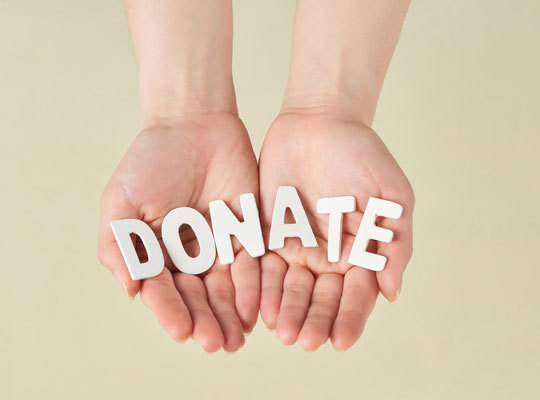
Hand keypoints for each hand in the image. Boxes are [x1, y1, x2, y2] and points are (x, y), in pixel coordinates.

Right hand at [98, 113, 258, 351]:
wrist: (194, 124)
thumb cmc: (151, 160)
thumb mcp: (122, 201)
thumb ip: (119, 246)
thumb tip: (130, 291)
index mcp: (154, 254)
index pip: (162, 290)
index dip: (170, 311)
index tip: (180, 331)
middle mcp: (186, 257)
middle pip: (196, 297)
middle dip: (205, 321)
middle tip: (215, 344)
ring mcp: (217, 246)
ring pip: (225, 289)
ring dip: (229, 315)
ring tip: (235, 339)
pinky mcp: (246, 233)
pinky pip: (251, 265)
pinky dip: (252, 287)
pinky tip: (254, 309)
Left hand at [258, 113, 413, 350]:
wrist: (319, 121)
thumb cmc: (362, 155)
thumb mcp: (391, 196)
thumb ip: (394, 243)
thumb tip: (392, 293)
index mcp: (360, 252)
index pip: (356, 294)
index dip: (349, 318)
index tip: (340, 340)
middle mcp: (328, 256)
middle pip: (321, 297)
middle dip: (314, 320)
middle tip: (305, 341)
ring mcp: (297, 246)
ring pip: (290, 287)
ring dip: (286, 310)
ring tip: (282, 332)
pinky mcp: (268, 233)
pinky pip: (263, 265)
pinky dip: (261, 285)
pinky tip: (259, 305)